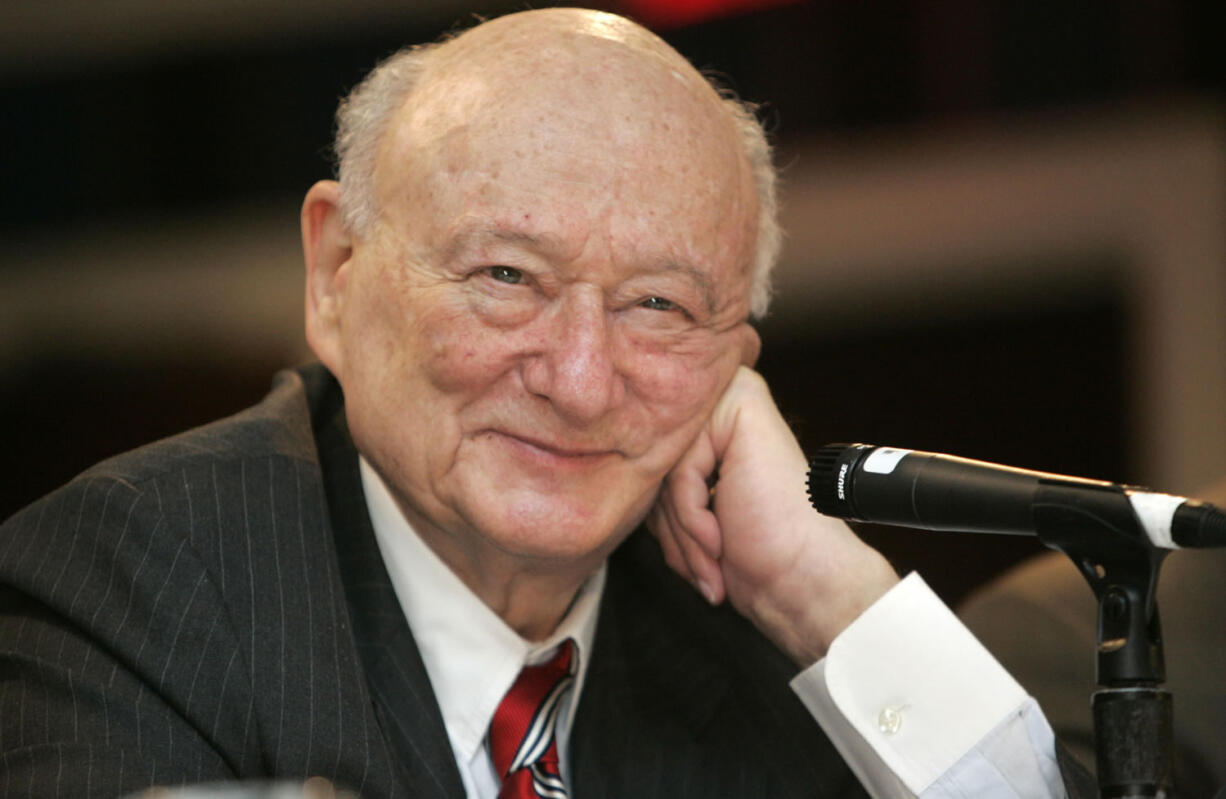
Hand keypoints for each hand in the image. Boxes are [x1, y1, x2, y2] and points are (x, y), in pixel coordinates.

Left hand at [648, 366, 897, 666]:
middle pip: (654, 465)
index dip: (661, 523)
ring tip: (712, 563)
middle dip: (670, 529)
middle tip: (701, 571)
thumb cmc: (754, 556)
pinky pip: (680, 472)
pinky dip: (693, 520)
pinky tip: (722, 541)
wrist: (804, 581)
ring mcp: (733, 396)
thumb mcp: (686, 513)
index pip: (648, 468)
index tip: (690, 564)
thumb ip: (654, 481)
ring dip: (681, 534)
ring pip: (663, 470)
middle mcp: (720, 400)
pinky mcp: (741, 405)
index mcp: (709, 423)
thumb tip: (608, 469)